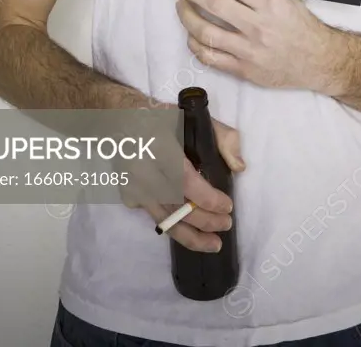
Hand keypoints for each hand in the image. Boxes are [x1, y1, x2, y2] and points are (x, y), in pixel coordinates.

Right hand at [129, 115, 244, 253]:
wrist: (122, 117)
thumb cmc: (161, 115)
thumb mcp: (195, 116)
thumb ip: (222, 137)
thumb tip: (239, 167)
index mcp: (160, 144)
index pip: (183, 180)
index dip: (206, 199)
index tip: (227, 206)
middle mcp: (142, 168)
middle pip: (175, 205)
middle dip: (204, 220)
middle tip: (226, 224)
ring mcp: (132, 184)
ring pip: (163, 219)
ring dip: (190, 235)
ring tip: (214, 243)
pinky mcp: (128, 194)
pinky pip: (154, 217)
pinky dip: (174, 227)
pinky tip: (191, 232)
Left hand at [169, 0, 336, 90]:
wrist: (319, 61)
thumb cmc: (302, 25)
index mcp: (268, 1)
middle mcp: (257, 25)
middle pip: (212, 3)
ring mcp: (249, 50)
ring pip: (206, 32)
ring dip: (187, 16)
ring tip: (181, 6)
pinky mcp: (244, 70)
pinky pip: (210, 57)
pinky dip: (195, 44)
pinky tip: (192, 35)